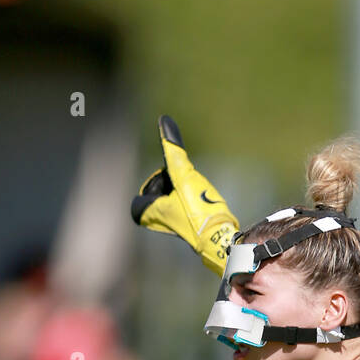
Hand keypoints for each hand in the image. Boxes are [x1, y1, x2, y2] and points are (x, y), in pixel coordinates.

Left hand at [130, 116, 239, 274]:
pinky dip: (192, 202)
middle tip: (183, 188)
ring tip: (196, 196)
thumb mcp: (184, 175)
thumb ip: (173, 151)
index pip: (138, 204)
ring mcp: (176, 226)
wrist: (222, 238)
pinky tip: (203, 203)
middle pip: (157, 197)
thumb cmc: (199, 210)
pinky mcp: (191, 227)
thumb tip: (164, 121)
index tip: (166, 185)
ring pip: (172, 202)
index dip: (152, 189)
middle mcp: (161, 222)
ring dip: (182, 193)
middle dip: (169, 187)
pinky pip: (185, 209)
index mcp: (152, 213)